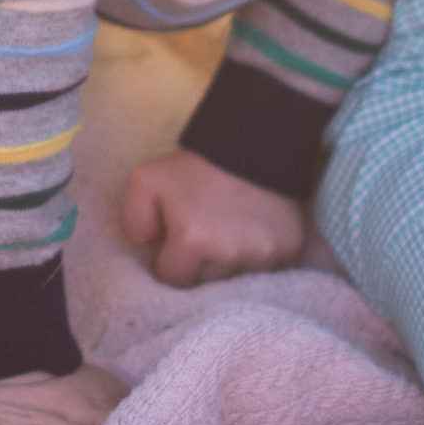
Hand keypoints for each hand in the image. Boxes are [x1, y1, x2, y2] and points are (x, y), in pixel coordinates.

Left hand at [119, 148, 305, 287]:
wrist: (253, 142)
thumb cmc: (197, 166)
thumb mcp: (148, 178)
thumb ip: (133, 216)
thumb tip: (145, 244)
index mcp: (193, 240)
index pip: (173, 278)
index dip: (172, 261)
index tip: (177, 243)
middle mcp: (230, 254)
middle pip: (206, 282)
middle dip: (201, 264)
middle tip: (205, 233)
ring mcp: (264, 254)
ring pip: (237, 279)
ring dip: (231, 263)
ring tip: (230, 232)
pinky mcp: (290, 250)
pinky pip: (270, 272)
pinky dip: (260, 259)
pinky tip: (254, 236)